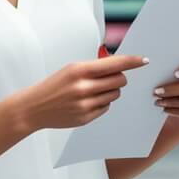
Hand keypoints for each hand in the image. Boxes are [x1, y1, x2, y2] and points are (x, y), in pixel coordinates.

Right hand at [9, 55, 148, 133]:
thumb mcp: (71, 69)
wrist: (34, 107)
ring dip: (110, 91)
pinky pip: (106, 107)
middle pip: (120, 81)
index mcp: (80, 70)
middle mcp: (84, 87)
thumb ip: (94, 67)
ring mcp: (85, 104)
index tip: (144, 60)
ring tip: (94, 90)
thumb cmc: (54, 85)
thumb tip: (120, 65)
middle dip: (119, 78)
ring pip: (115, 95)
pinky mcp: (86, 117)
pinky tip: (87, 101)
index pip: (114, 64)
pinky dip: (102, 102)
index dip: (132, 61)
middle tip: (109, 78)